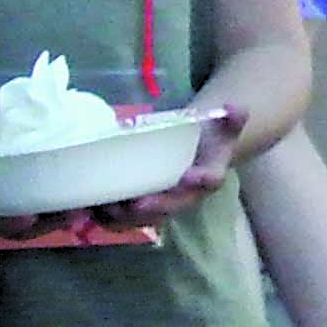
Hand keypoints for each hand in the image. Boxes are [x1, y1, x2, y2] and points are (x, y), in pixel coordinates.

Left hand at [107, 107, 240, 223]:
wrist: (194, 156)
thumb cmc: (205, 141)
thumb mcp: (220, 127)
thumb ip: (230, 118)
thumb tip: (237, 108)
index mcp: (206, 176)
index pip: (209, 181)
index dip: (201, 181)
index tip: (190, 177)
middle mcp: (185, 197)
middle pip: (171, 208)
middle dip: (154, 208)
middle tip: (137, 203)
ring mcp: (161, 206)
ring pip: (143, 219)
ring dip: (124, 217)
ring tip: (105, 207)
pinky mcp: (139, 209)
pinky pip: (122, 219)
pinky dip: (105, 217)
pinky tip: (90, 207)